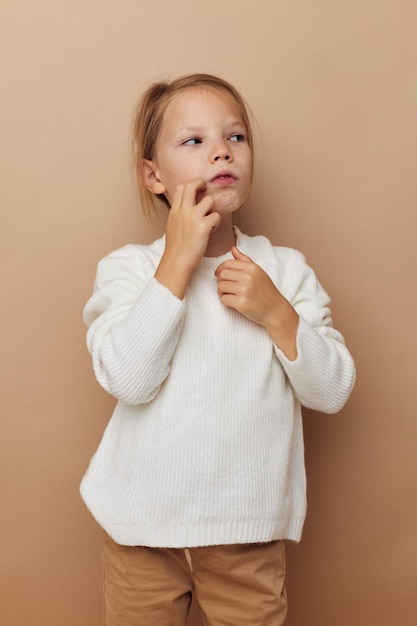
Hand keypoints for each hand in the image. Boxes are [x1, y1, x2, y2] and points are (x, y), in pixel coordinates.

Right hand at [155, 179, 219, 298]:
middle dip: (202, 184)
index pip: (181, 186)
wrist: (177, 261)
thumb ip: (179, 213)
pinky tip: (210, 231)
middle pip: (192, 185)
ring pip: (209, 200)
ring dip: (212, 209)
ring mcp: (193, 217)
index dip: (191, 184)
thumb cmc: (176, 247)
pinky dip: (215, 223)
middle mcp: (183, 210)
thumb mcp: (172, 224)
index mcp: (175, 210)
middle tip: (206, 190)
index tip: (197, 188)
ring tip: (208, 221)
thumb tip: (187, 205)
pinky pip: (216, 216)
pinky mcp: (203, 226)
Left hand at [215, 246, 298, 358]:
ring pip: (221, 286)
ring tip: (229, 294)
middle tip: (226, 287)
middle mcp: (249, 277)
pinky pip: (224, 299)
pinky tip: (232, 302)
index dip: (220, 269)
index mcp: (252, 268)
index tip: (219, 275)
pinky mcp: (242, 303)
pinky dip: (225, 301)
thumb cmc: (266, 291)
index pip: (228, 263)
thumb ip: (245, 260)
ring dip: (221, 291)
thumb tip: (233, 249)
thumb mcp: (259, 272)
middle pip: (222, 274)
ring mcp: (245, 290)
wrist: (275, 310)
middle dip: (220, 281)